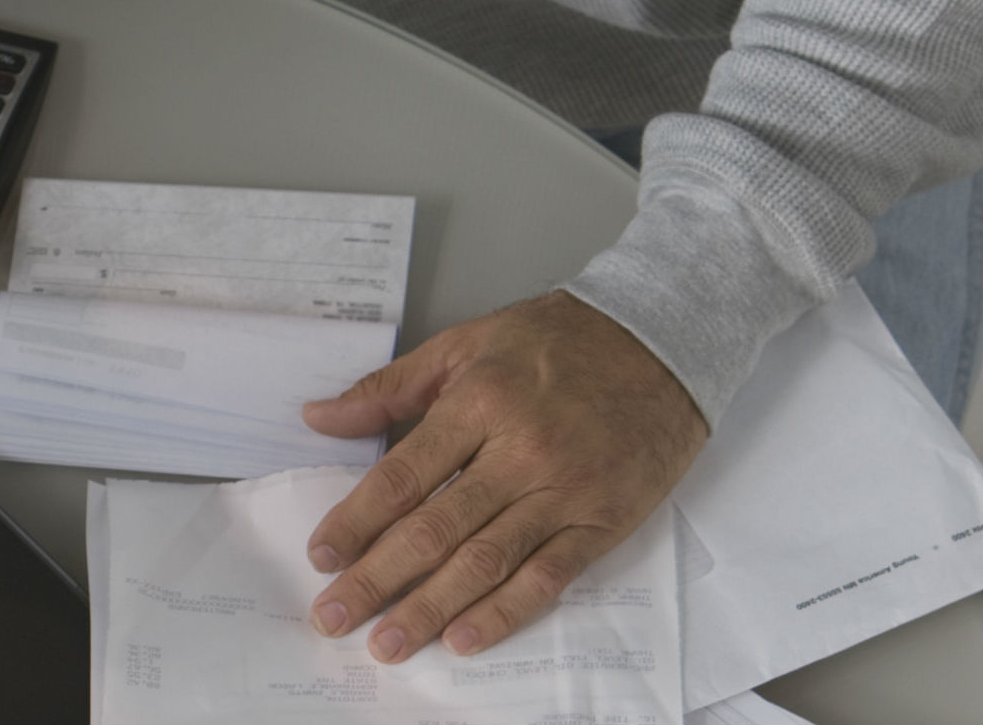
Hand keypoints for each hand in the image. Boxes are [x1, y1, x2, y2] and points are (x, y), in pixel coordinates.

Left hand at [299, 290, 706, 662]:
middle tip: (334, 616)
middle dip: (378, 579)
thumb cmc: (560, 340)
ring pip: (485, 561)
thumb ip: (391, 386)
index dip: (357, 521)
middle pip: (435, 529)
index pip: (404, 475)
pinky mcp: (601, 522)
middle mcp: (518, 452)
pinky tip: (464, 638)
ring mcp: (563, 492)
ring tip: (387, 642)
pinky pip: (547, 577)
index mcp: (479, 402)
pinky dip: (504, 613)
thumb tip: (320, 416)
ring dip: (430, 608)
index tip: (322, 557)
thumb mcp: (467, 343)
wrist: (662, 343)